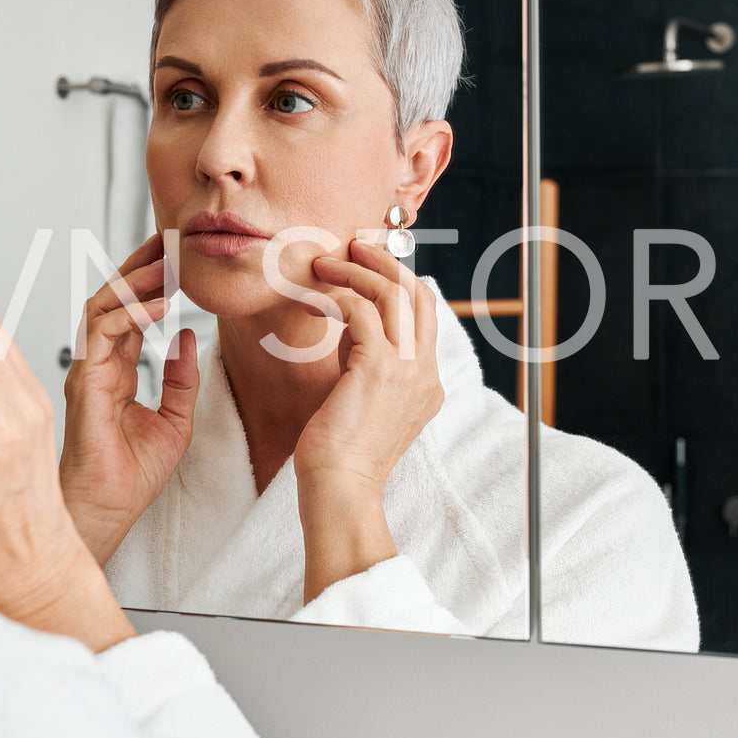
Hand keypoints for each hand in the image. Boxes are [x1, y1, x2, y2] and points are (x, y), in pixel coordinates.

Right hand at [60, 234, 199, 564]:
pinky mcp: (85, 383)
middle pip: (112, 298)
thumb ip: (179, 378)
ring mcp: (87, 371)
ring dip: (135, 281)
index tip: (177, 257)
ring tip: (167, 262)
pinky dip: (129, 314)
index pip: (129, 311)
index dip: (151, 281)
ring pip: (103, 307)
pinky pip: (102, 334)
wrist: (109, 512)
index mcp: (115, 370)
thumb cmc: (130, 477)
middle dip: (140, 266)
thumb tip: (186, 335)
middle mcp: (97, 364)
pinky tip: (158, 304)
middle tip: (171, 240)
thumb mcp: (174, 420)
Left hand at [293, 239, 445, 600]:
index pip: (425, 313)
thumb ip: (365, 360)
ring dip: (355, 271)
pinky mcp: (377, 369)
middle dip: (384, 262)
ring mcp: (406, 370)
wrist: (340, 489)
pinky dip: (334, 296)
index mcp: (426, 382)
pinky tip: (311, 300)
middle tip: (351, 247)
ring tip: (323, 264)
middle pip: (418, 292)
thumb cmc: (339, 453)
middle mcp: (424, 372)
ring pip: (392, 293)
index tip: (365, 265)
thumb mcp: (362, 399)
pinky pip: (359, 310)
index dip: (398, 280)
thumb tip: (350, 320)